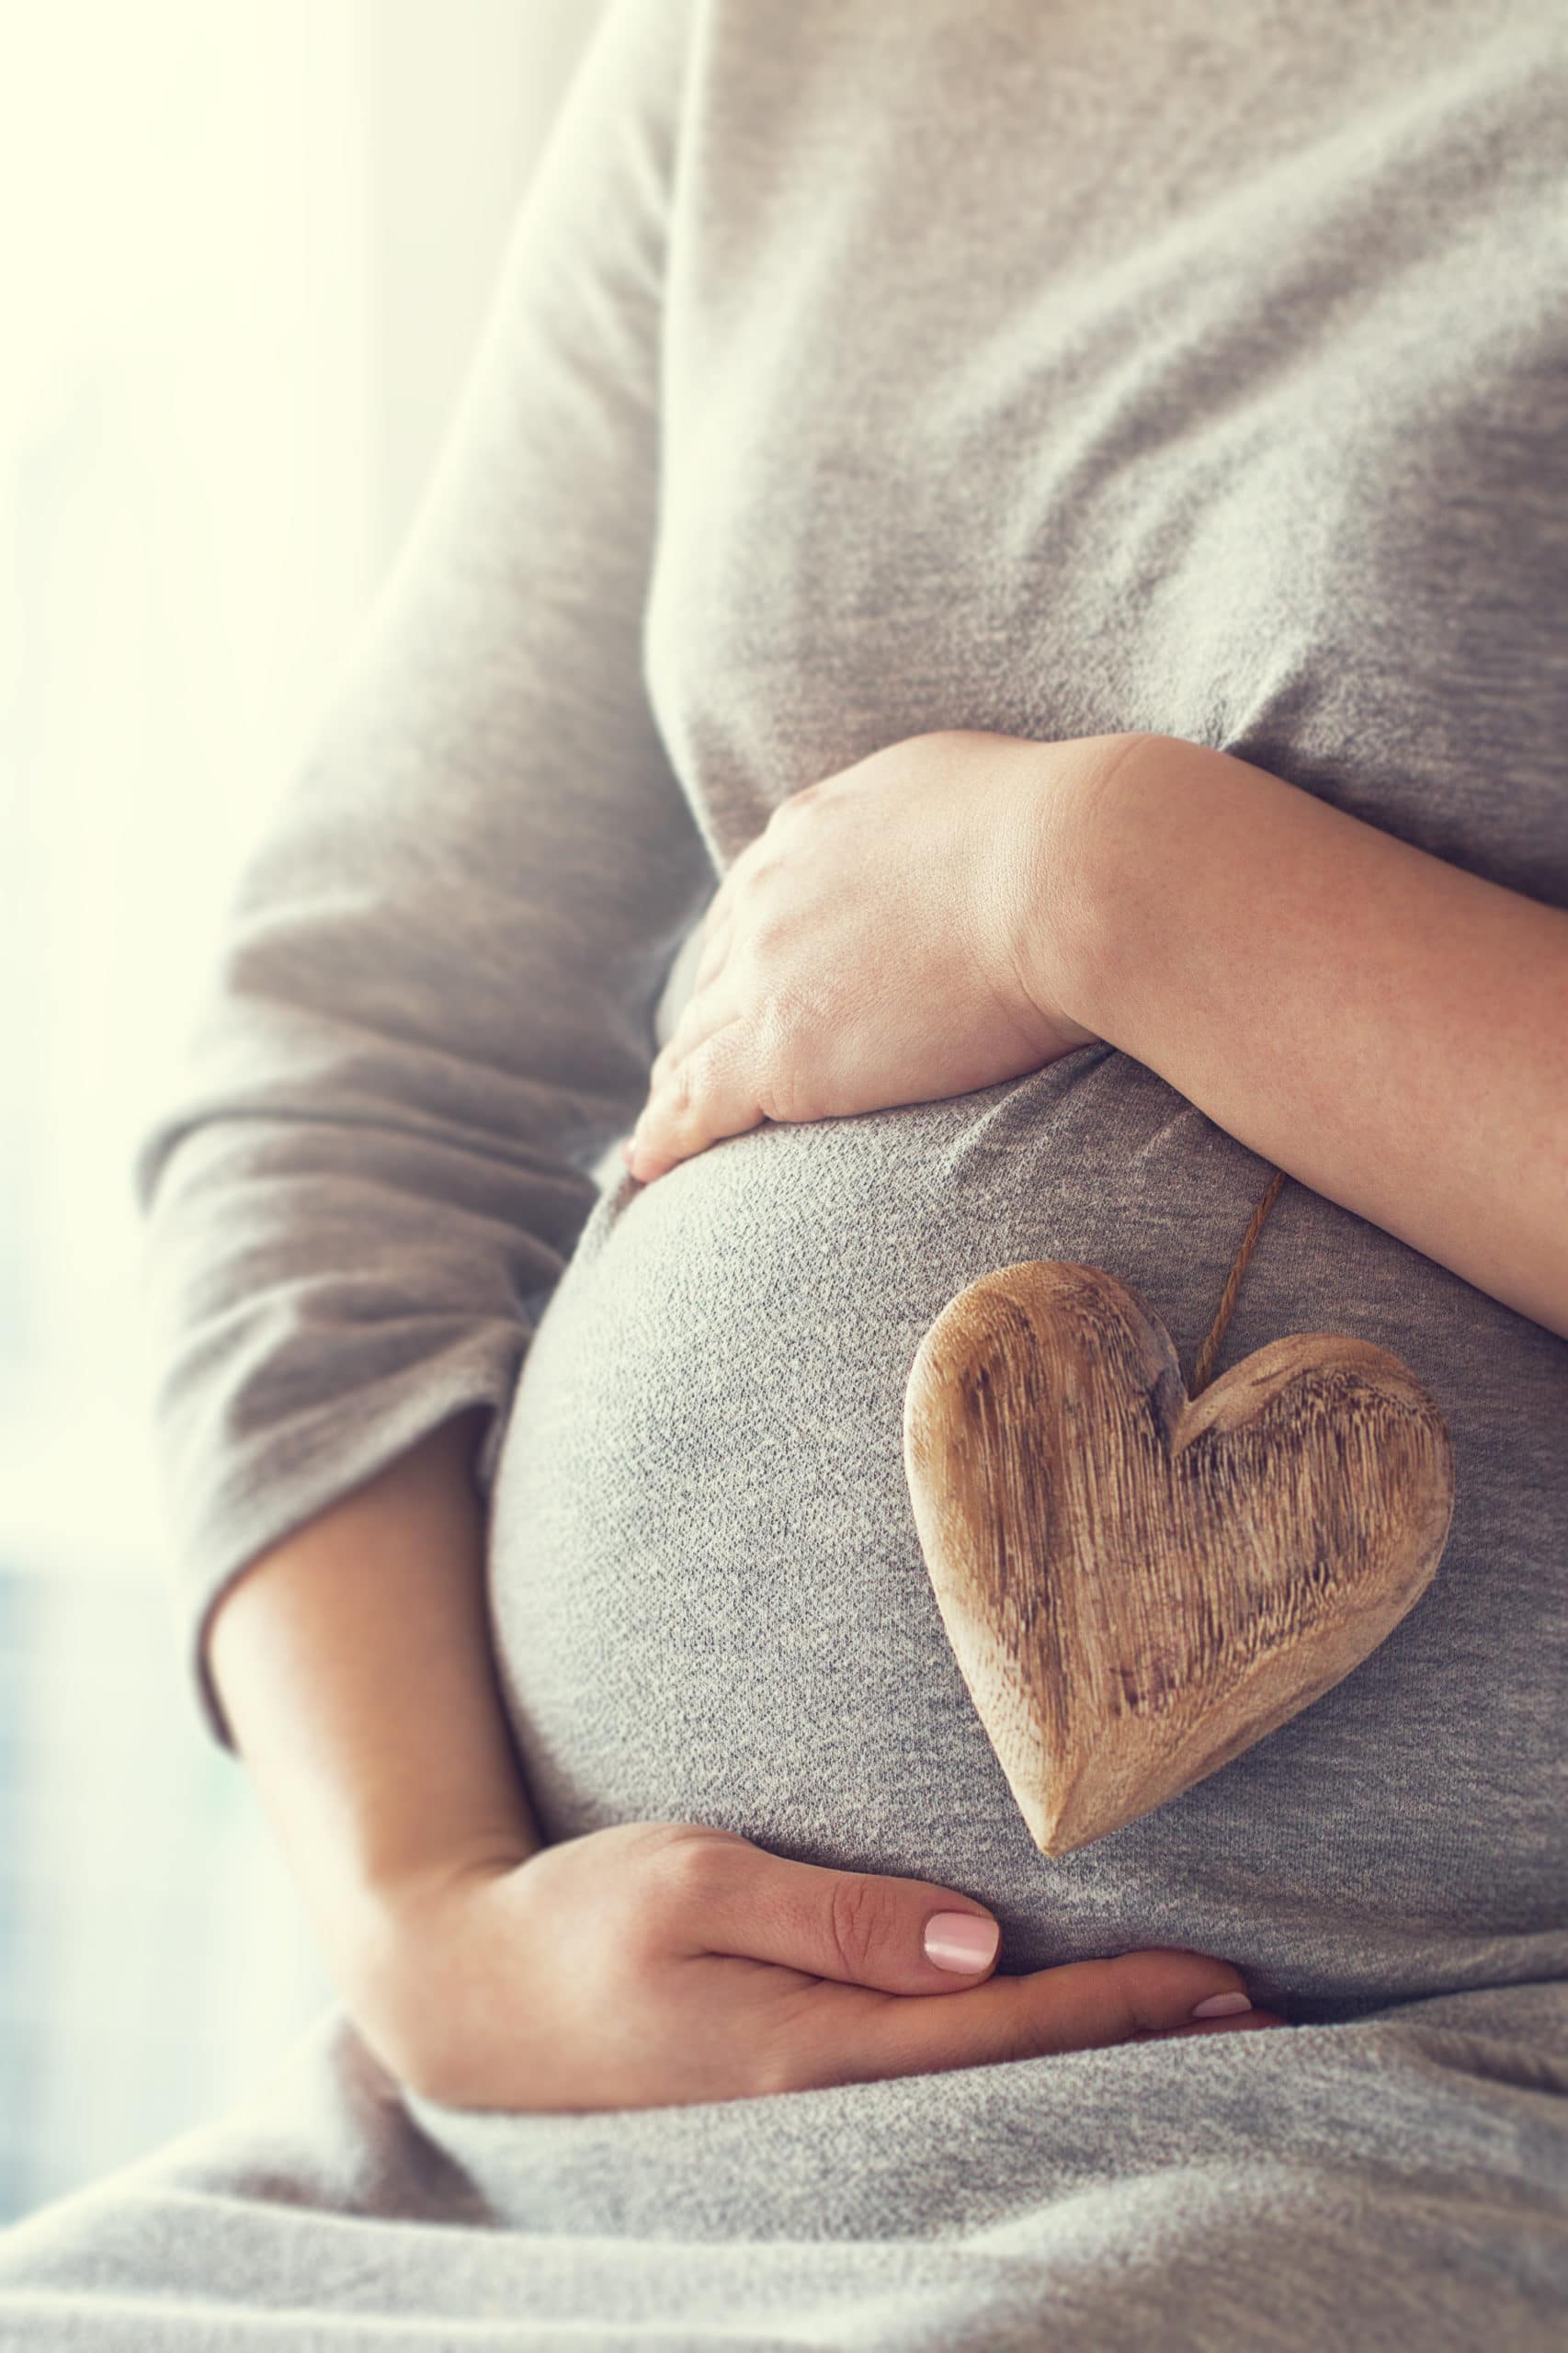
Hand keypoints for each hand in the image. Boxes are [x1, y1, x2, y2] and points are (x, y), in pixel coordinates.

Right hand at [349, 1820, 1283, 2113]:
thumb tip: (978, 1939)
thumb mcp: (694, 1881)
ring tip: (1187, 2033)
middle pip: (1015, 2075)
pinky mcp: (786, 2093)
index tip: (1225, 1984)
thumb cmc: (579, 1922)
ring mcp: (806, 2106)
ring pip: (978, 2086)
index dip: (1123, 2005)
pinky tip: (1044, 2037)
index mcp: (813, 2046)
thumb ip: (836, 1915)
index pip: (1007, 2029)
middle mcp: (827, 2094)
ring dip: (1084, 2054)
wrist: (468, 1998)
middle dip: (1136, 2042)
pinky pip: (925, 2082)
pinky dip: (1010, 2057)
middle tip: (1258, 2015)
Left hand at [624, 729, 1134, 1183]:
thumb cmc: (1069, 837)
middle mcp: (772, 895)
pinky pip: (699, 1104)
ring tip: (663, 1128)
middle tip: (692, 1071)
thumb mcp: (976, 795)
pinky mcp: (781, 1052)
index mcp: (815, 830)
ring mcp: (768, 975)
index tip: (742, 988)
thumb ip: (933, 825)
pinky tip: (647, 1162)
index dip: (747, 956)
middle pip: (719, 975)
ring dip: (678, 1085)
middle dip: (707, 1023)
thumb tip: (957, 840)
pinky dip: (668, 1134)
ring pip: (697, 1042)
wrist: (1072, 874)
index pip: (757, 904)